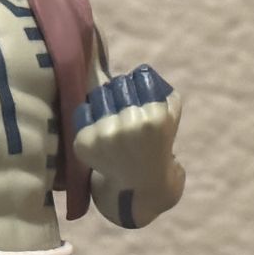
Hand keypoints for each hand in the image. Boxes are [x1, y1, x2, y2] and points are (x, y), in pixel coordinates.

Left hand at [72, 66, 182, 188]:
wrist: (138, 184)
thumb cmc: (156, 144)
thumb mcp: (171, 118)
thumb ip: (163, 90)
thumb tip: (140, 70)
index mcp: (155, 118)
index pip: (140, 76)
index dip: (139, 83)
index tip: (139, 95)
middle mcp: (130, 126)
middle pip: (118, 84)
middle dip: (121, 91)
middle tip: (124, 107)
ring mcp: (105, 135)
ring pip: (99, 95)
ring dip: (104, 102)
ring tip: (111, 118)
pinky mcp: (85, 143)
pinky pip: (82, 111)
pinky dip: (89, 117)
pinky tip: (100, 131)